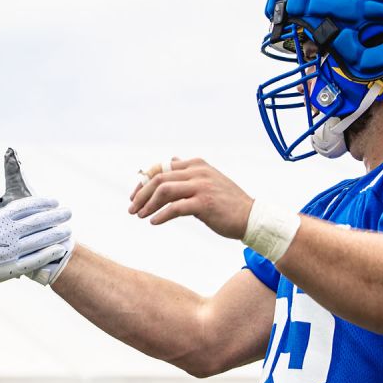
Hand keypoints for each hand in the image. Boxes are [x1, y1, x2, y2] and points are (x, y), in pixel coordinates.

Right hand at [0, 179, 71, 287]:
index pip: (26, 207)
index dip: (42, 203)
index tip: (54, 201)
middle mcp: (7, 234)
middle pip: (38, 222)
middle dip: (55, 217)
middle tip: (69, 212)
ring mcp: (10, 252)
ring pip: (40, 241)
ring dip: (55, 234)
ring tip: (68, 230)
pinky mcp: (9, 269)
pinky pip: (33, 261)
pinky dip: (48, 255)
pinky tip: (59, 250)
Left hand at [128, 157, 253, 239]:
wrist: (250, 217)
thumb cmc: (226, 202)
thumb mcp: (207, 180)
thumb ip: (188, 171)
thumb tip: (171, 159)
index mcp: (196, 164)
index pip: (161, 167)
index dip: (144, 181)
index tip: (135, 195)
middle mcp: (198, 171)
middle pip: (159, 178)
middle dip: (141, 194)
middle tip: (132, 208)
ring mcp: (202, 186)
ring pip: (164, 190)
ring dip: (148, 204)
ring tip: (140, 215)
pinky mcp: (204, 203)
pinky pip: (175, 208)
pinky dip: (161, 215)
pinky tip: (154, 222)